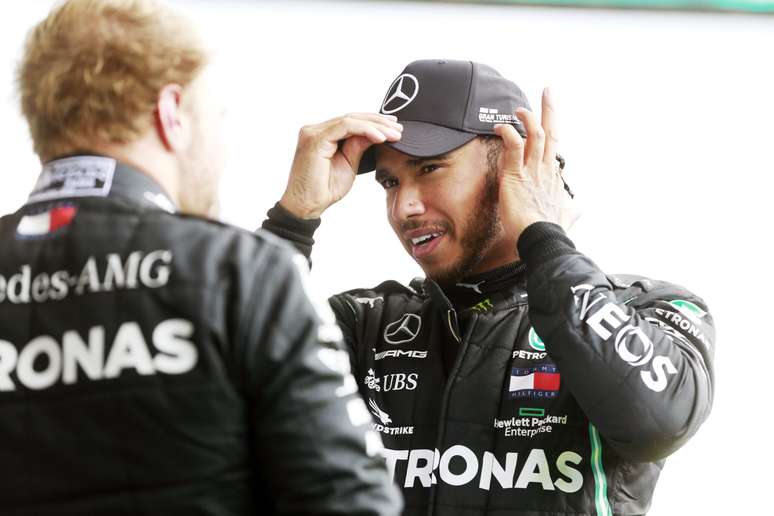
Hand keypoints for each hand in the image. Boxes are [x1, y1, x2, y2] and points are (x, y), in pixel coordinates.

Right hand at [280, 113, 402, 218]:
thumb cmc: (324, 189)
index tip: (394, 129)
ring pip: (350, 120)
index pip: (351, 122)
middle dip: (378, 122)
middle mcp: (315, 130)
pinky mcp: (315, 139)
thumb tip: (375, 133)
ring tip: (394, 134)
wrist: (307, 206)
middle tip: (399, 129)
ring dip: (375, 126)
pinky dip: (365, 130)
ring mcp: (313, 132)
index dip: (374, 123)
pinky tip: (380, 138)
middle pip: (352, 118)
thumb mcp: (349, 164)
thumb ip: (358, 146)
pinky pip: (345, 127)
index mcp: (322, 135)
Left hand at [493, 88, 578, 238]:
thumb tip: (578, 208)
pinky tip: (500, 127)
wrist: (542, 239)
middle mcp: (546, 170)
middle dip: (549, 109)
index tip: (547, 120)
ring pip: (535, 134)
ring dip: (527, 117)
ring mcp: (533, 171)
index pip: (553, 148)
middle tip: (547, 90)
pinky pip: (513, 146)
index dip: (551, 131)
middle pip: (551, 132)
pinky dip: (508, 133)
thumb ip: (570, 210)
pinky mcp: (516, 175)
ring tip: (518, 109)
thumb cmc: (550, 231)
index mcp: (554, 178)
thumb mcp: (565, 217)